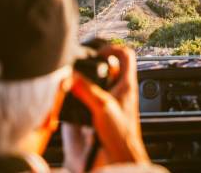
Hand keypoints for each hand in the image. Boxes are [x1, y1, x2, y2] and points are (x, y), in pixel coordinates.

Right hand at [70, 45, 148, 164]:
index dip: (112, 48)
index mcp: (127, 84)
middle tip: (86, 63)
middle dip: (99, 62)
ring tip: (81, 79)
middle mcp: (123, 89)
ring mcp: (117, 98)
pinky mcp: (109, 109)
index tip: (98, 52)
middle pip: (114, 65)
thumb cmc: (121, 134)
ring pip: (106, 79)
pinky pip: (100, 93)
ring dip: (93, 77)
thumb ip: (87, 90)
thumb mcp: (102, 107)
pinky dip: (90, 91)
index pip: (126, 54)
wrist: (122, 153)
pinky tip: (80, 97)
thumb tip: (72, 76)